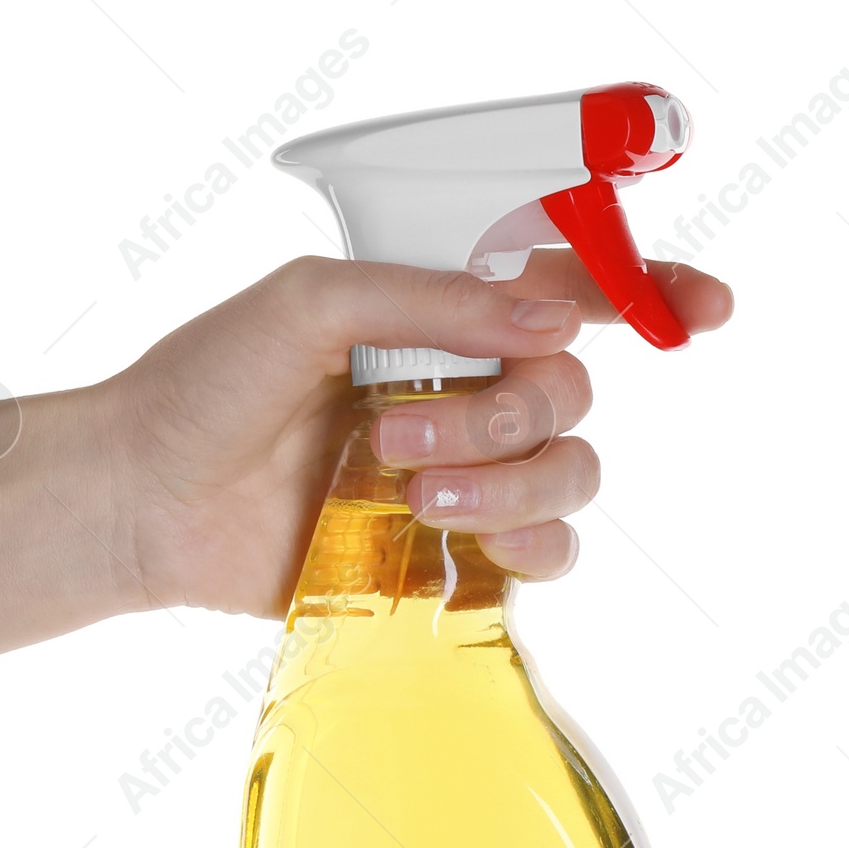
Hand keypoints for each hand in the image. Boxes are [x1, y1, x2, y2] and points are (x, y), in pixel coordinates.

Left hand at [110, 254, 732, 618]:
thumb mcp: (305, 303)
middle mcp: (462, 389)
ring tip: (407, 486)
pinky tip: (466, 543)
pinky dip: (526, 548)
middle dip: (503, 413)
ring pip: (570, 474)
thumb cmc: (206, 387)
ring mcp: (460, 475)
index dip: (650, 294)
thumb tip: (552, 319)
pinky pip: (546, 555)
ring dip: (508, 481)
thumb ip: (428, 298)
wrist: (147, 502)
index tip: (701, 310)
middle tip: (396, 428)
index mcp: (438, 315)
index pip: (571, 292)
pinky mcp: (445, 554)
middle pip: (571, 393)